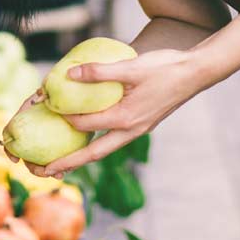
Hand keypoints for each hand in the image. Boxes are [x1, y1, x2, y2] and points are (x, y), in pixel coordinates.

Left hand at [25, 49, 206, 177]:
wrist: (196, 73)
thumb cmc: (165, 68)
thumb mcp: (130, 67)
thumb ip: (99, 72)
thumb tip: (69, 75)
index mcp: (126, 119)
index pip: (85, 125)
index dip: (62, 118)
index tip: (44, 108)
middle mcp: (131, 131)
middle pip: (93, 154)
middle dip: (67, 163)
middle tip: (43, 172)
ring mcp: (137, 130)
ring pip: (104, 150)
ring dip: (82, 157)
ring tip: (60, 163)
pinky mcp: (141, 124)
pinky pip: (112, 139)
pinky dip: (96, 142)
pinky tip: (87, 135)